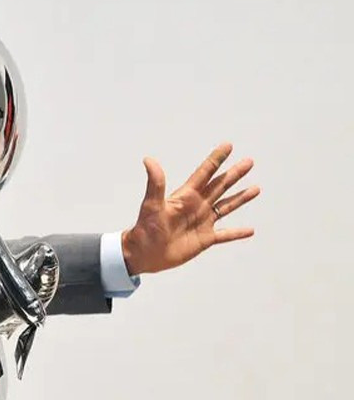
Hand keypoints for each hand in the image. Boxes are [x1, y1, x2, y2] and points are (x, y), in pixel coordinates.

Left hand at [122, 142, 259, 275]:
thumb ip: (155, 183)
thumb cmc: (145, 228)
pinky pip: (225, 235)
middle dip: (234, 174)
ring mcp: (202, 222)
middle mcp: (196, 206)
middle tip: (249, 161)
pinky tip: (251, 230)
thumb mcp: (151, 204)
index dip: (216, 159)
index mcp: (185, 196)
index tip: (228, 145)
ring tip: (256, 188)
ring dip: (240, 198)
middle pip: (219, 186)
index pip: (204, 173)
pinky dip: (238, 232)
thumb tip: (148, 159)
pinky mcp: (205, 239)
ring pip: (226, 207)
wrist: (144, 253)